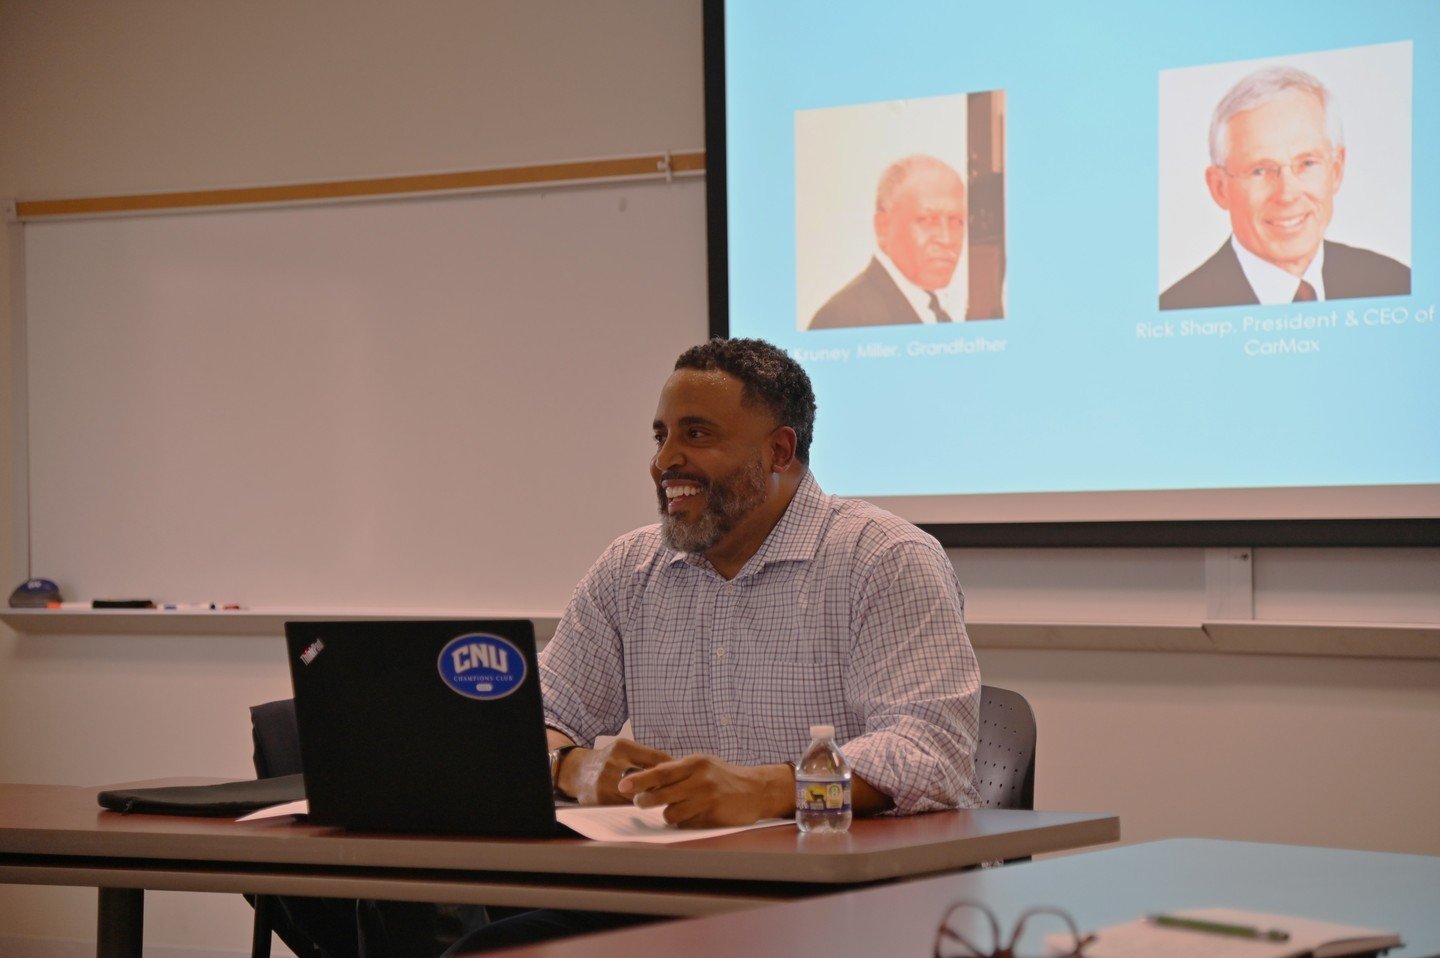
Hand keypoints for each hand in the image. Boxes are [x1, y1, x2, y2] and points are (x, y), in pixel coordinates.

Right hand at [559, 739, 672, 804]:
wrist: (578, 772)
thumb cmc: (608, 759)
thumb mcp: (626, 748)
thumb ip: (649, 756)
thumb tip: (678, 765)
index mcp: (622, 748)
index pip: (654, 759)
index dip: (670, 771)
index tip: (681, 778)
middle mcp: (612, 764)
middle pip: (647, 781)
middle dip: (662, 788)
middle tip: (676, 794)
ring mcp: (604, 784)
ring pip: (637, 797)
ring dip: (652, 801)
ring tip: (665, 804)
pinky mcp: (600, 801)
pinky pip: (624, 808)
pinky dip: (636, 809)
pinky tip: (645, 810)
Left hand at [617, 754, 792, 827]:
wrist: (755, 789)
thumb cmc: (723, 776)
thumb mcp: (702, 765)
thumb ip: (677, 771)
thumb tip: (646, 780)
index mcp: (694, 763)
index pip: (661, 772)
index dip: (640, 780)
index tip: (622, 785)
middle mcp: (700, 780)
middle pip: (662, 795)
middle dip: (645, 801)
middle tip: (638, 803)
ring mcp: (707, 799)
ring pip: (671, 813)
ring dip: (669, 814)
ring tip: (679, 808)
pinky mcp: (713, 817)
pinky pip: (686, 824)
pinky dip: (685, 822)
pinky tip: (695, 815)